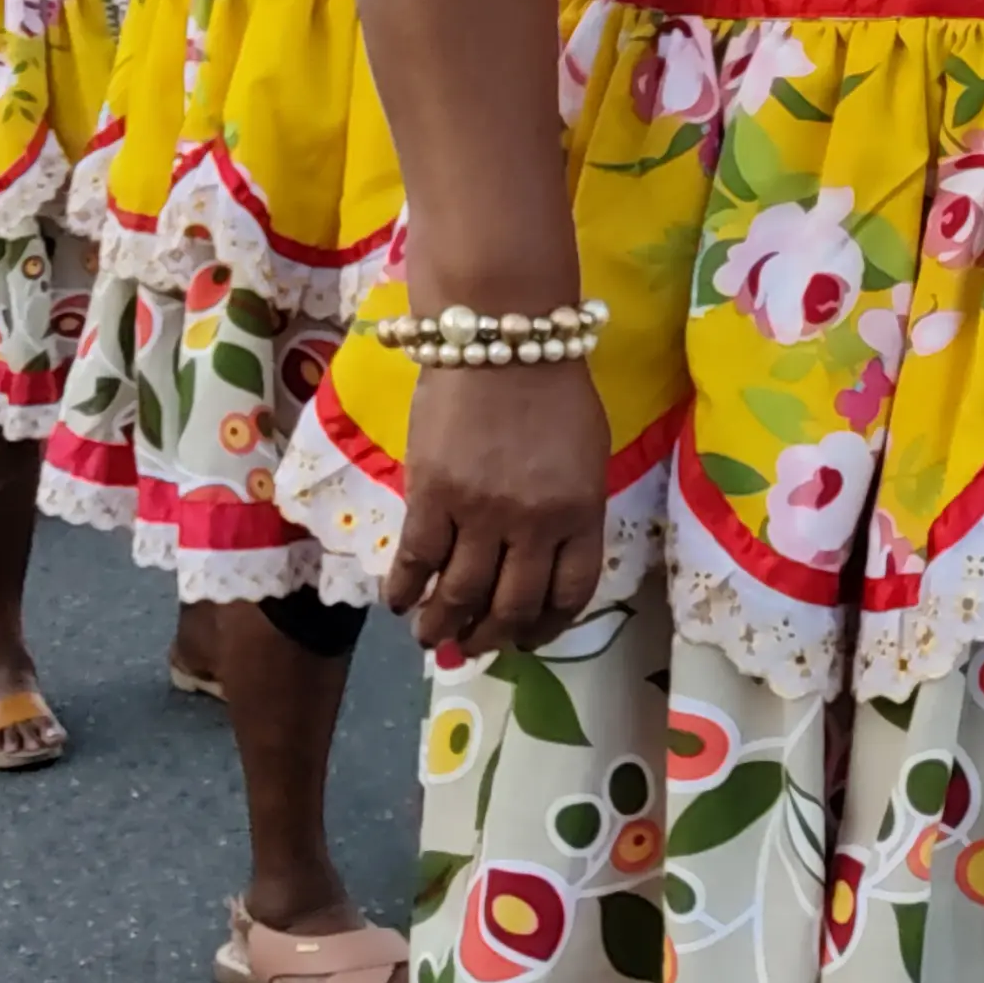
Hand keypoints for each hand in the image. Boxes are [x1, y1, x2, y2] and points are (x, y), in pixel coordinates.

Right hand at [389, 359, 610, 655]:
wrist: (501, 335)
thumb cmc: (552, 389)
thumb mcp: (585, 455)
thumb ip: (570, 509)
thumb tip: (541, 557)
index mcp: (581, 513)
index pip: (569, 593)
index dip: (547, 626)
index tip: (529, 638)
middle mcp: (534, 523)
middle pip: (512, 605)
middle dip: (491, 637)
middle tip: (472, 646)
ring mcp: (481, 512)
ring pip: (461, 593)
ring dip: (443, 625)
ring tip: (430, 637)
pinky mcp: (432, 495)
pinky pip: (417, 559)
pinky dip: (405, 588)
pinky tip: (398, 602)